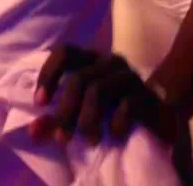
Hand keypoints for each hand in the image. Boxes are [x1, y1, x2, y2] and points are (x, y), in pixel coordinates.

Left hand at [30, 45, 178, 145]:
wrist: (158, 116)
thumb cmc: (113, 110)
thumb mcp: (82, 113)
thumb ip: (57, 120)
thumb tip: (33, 130)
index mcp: (91, 60)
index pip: (64, 52)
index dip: (49, 75)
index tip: (40, 103)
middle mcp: (109, 62)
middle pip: (78, 78)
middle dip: (66, 111)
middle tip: (62, 138)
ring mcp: (128, 76)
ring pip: (97, 90)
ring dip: (87, 120)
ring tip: (88, 140)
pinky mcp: (146, 94)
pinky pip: (126, 105)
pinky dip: (116, 122)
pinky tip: (113, 134)